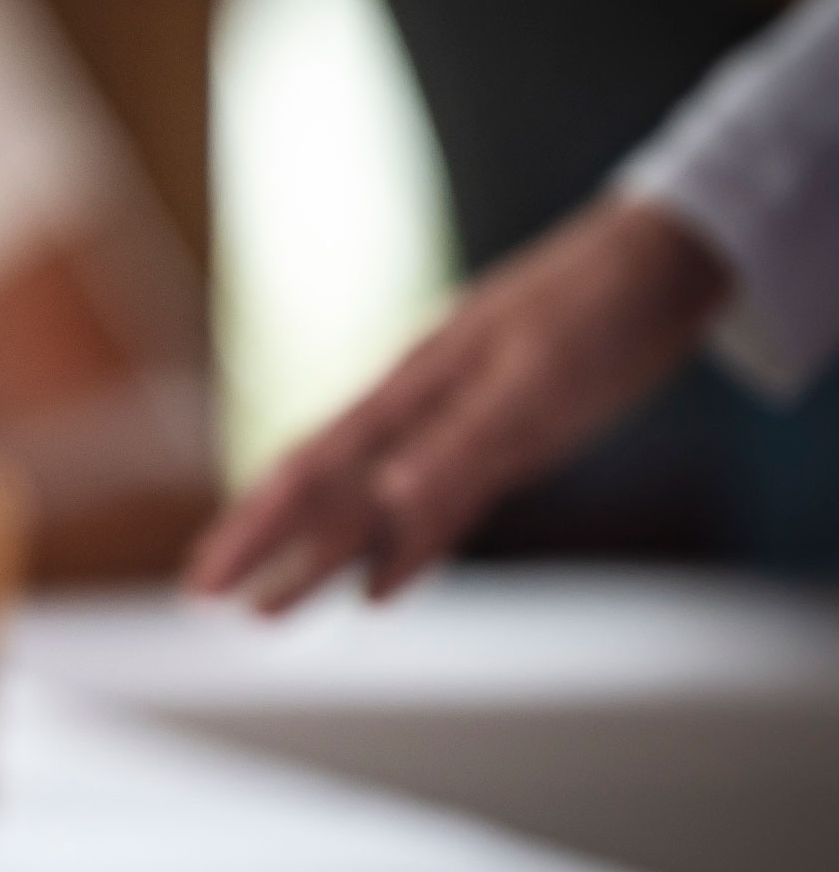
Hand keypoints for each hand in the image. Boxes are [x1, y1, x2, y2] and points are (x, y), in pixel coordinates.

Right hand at [187, 197, 729, 611]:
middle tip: (204, 601)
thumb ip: (459, 445)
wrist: (667, 258)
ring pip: (368, 508)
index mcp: (406, 394)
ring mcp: (454, 429)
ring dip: (318, 559)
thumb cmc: (598, 309)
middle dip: (259, 547)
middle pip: (320, 493)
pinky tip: (379, 590)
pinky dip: (402, 553)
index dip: (254, 531)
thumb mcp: (534, 380)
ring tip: (269, 612)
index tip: (206, 584)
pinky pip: (434, 513)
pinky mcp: (502, 444)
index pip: (309, 474)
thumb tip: (388, 504)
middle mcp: (415, 415)